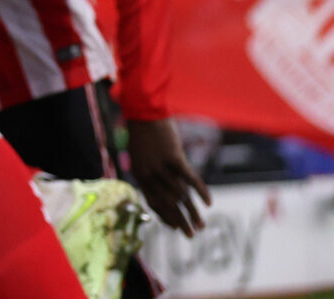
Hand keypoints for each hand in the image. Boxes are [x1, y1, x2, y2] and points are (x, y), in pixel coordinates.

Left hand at [127, 118, 209, 235]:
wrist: (144, 111)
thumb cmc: (143, 132)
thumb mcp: (141, 155)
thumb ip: (151, 173)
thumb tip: (167, 190)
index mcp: (139, 174)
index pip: (152, 202)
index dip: (165, 217)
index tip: (176, 228)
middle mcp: (148, 173)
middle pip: (167, 203)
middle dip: (180, 221)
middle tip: (192, 236)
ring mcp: (160, 166)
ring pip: (180, 195)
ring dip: (192, 212)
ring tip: (202, 225)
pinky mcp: (173, 157)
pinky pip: (190, 179)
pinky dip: (201, 191)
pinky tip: (209, 203)